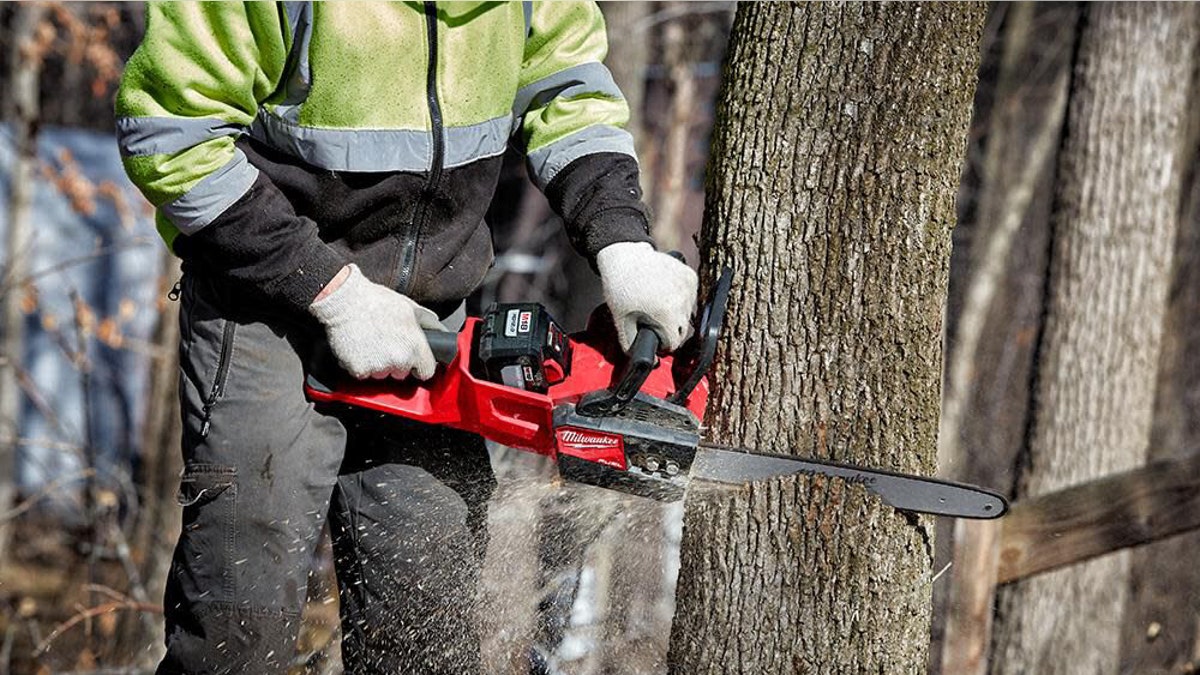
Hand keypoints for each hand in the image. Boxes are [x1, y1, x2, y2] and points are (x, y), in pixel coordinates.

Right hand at [308, 264, 446, 379]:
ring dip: (379, 365)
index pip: (427, 372)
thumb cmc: (376, 301)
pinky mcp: (359, 371)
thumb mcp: (409, 307)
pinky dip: (361, 364)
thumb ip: (428, 322)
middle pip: (403, 374)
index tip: (415, 361)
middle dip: (397, 363)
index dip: (420, 365)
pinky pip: (363, 374)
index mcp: (415, 347)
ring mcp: (378, 368)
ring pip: (382, 375)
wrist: (345, 300)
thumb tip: (440, 330)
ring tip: (372, 342)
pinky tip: (360, 347)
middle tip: (387, 342)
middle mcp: (399, 361)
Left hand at [596, 242, 697, 351]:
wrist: (626, 256)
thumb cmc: (621, 286)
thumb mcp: (620, 320)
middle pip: (682, 329)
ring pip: (687, 313)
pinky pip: (690, 297)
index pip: (673, 343)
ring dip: (675, 313)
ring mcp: (688, 287)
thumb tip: (638, 359)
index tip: (652, 334)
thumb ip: (630, 343)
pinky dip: (680, 298)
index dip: (661, 342)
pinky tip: (664, 292)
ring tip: (656, 302)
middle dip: (668, 328)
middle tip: (651, 317)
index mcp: (667, 314)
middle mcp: (682, 301)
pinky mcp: (690, 277)